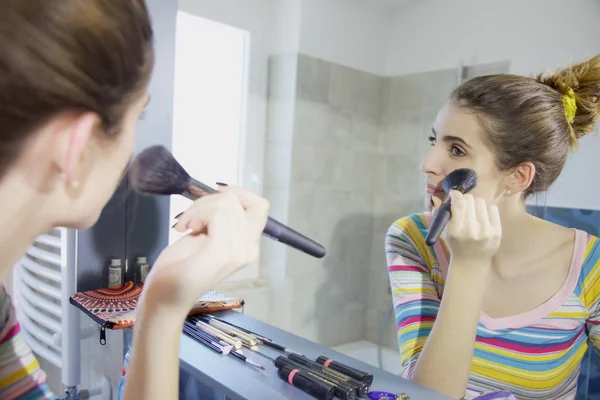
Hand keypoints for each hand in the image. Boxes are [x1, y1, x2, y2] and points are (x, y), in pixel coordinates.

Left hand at [139, 186, 268, 316]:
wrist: (165, 296)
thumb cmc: (181, 268)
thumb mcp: (207, 236)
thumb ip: (223, 219)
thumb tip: (225, 193)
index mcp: (249, 246)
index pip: (260, 206)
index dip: (239, 193)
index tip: (217, 195)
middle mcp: (249, 249)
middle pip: (236, 201)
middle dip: (207, 201)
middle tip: (189, 219)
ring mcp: (238, 252)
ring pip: (225, 204)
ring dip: (198, 208)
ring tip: (186, 224)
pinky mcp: (222, 252)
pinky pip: (217, 213)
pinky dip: (197, 213)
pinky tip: (186, 228)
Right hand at [444, 191, 501, 263]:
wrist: (472, 262)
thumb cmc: (456, 244)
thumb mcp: (446, 231)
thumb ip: (442, 213)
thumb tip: (446, 194)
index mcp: (456, 230)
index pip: (459, 203)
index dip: (456, 195)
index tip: (454, 194)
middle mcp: (471, 230)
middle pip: (470, 200)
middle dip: (465, 200)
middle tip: (464, 206)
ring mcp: (486, 231)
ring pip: (481, 202)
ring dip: (475, 205)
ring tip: (473, 213)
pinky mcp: (497, 231)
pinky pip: (492, 208)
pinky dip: (486, 209)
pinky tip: (482, 217)